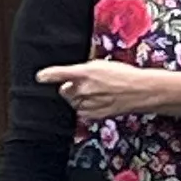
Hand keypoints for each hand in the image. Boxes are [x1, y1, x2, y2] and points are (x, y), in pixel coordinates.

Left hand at [35, 59, 164, 123]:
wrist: (141, 91)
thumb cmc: (123, 75)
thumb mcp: (101, 65)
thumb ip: (83, 70)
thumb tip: (72, 75)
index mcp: (85, 72)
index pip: (60, 74)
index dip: (48, 76)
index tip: (40, 78)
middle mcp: (84, 89)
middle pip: (64, 91)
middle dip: (70, 89)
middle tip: (86, 85)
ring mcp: (88, 103)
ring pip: (72, 102)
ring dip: (78, 98)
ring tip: (96, 93)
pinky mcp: (92, 115)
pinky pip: (81, 112)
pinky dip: (85, 108)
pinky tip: (99, 102)